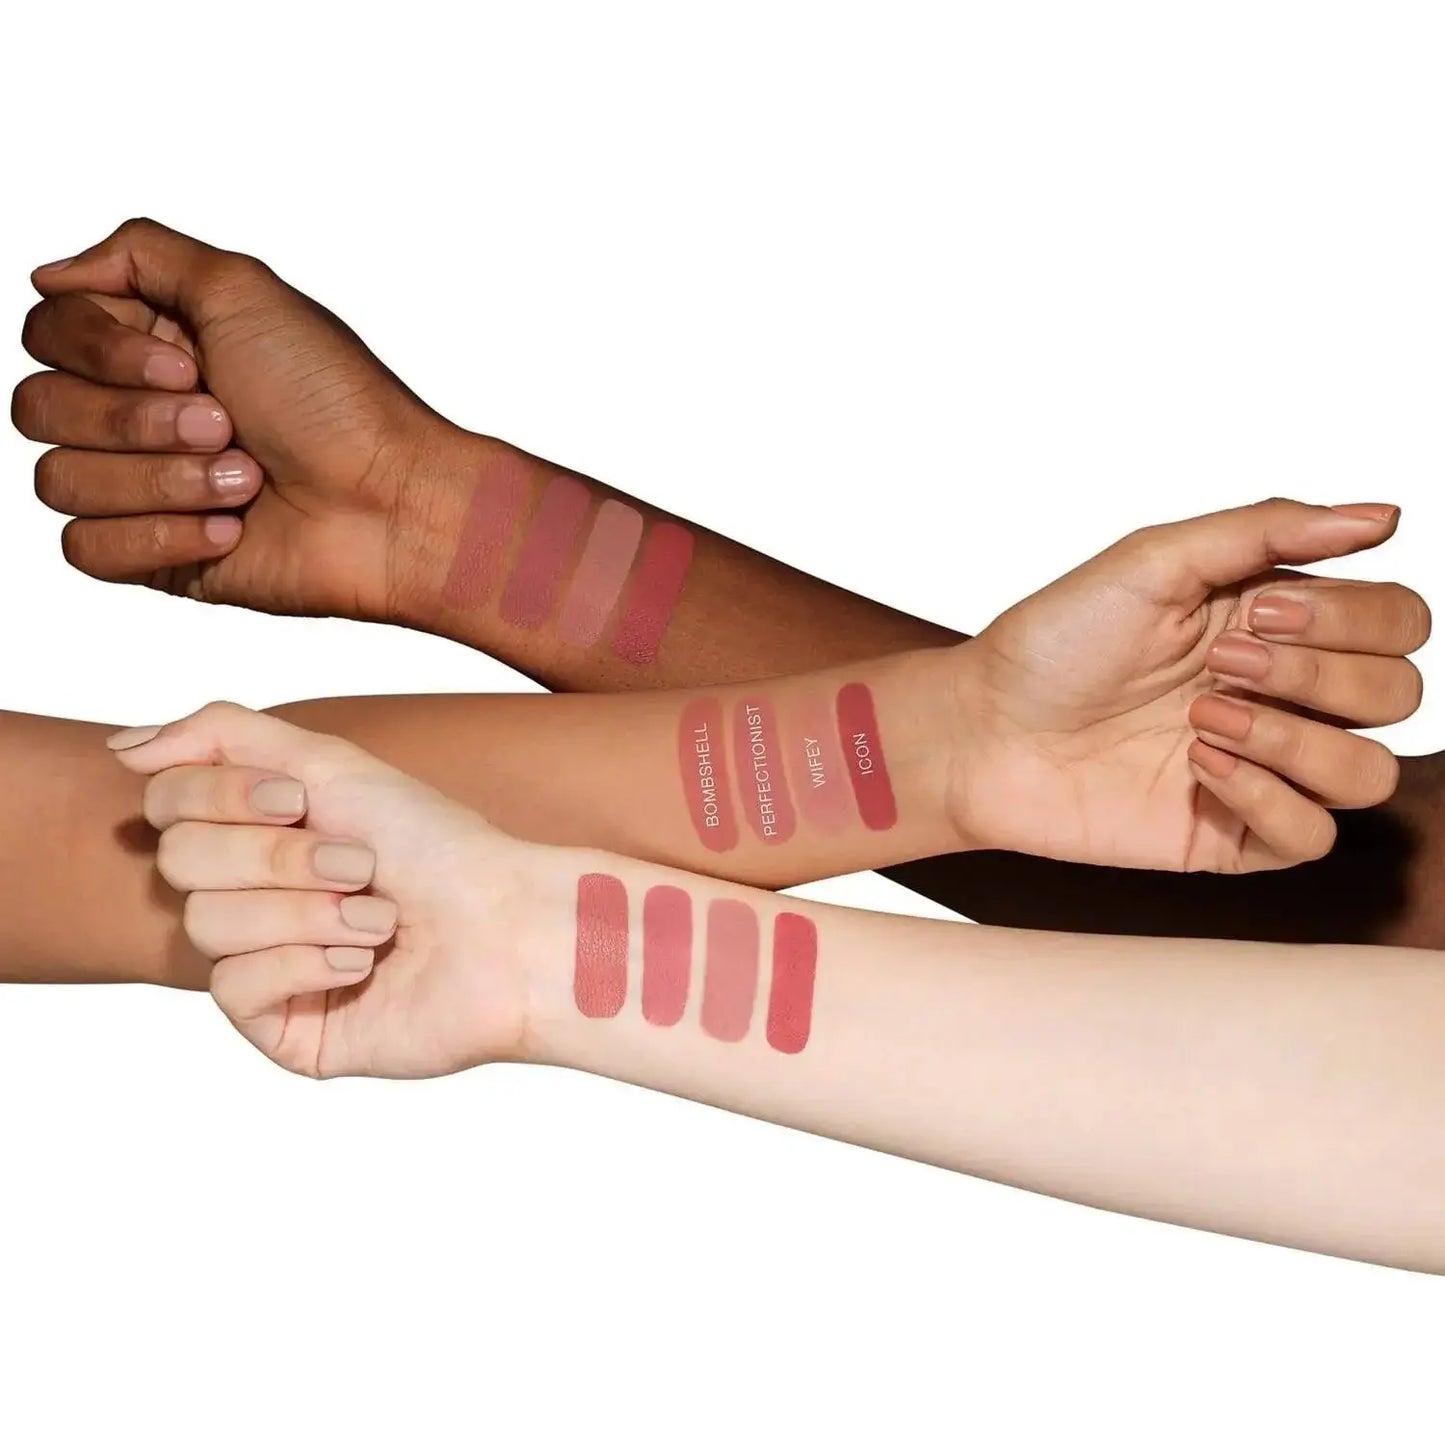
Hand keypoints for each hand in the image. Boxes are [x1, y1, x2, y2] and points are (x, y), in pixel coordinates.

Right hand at [13, 218, 467, 619]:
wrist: (389, 505)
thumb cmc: (336, 402)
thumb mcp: (243, 290)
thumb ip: (138, 254)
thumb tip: (49, 275)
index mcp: (151, 346)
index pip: (47, 334)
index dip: (104, 352)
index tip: (189, 364)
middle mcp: (137, 416)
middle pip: (38, 409)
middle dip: (139, 421)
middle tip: (227, 424)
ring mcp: (143, 490)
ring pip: (59, 482)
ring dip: (163, 481)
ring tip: (245, 481)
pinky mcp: (156, 559)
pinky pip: (87, 548)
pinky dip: (161, 538)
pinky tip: (229, 530)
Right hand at [109, 702, 531, 1077]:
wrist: (505, 927)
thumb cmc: (435, 845)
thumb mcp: (328, 764)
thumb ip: (222, 734)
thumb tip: (123, 748)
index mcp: (256, 834)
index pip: (168, 804)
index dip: (226, 797)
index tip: (300, 802)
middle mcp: (250, 898)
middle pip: (179, 861)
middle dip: (279, 857)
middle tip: (357, 865)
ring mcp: (262, 966)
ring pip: (206, 925)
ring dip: (309, 911)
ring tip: (377, 920)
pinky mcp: (281, 1029)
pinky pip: (234, 988)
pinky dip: (307, 963)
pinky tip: (365, 965)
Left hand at [950, 498, 1429, 871]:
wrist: (985, 729)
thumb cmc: (1056, 641)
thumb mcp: (1154, 560)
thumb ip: (1268, 529)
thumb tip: (1385, 514)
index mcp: (1277, 624)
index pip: (1397, 619)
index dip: (1352, 616)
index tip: (1257, 612)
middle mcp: (1283, 695)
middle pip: (1399, 691)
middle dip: (1319, 673)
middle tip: (1221, 664)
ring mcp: (1262, 769)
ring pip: (1370, 772)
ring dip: (1297, 739)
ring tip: (1202, 720)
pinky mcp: (1232, 835)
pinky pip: (1314, 836)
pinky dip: (1268, 797)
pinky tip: (1197, 767)